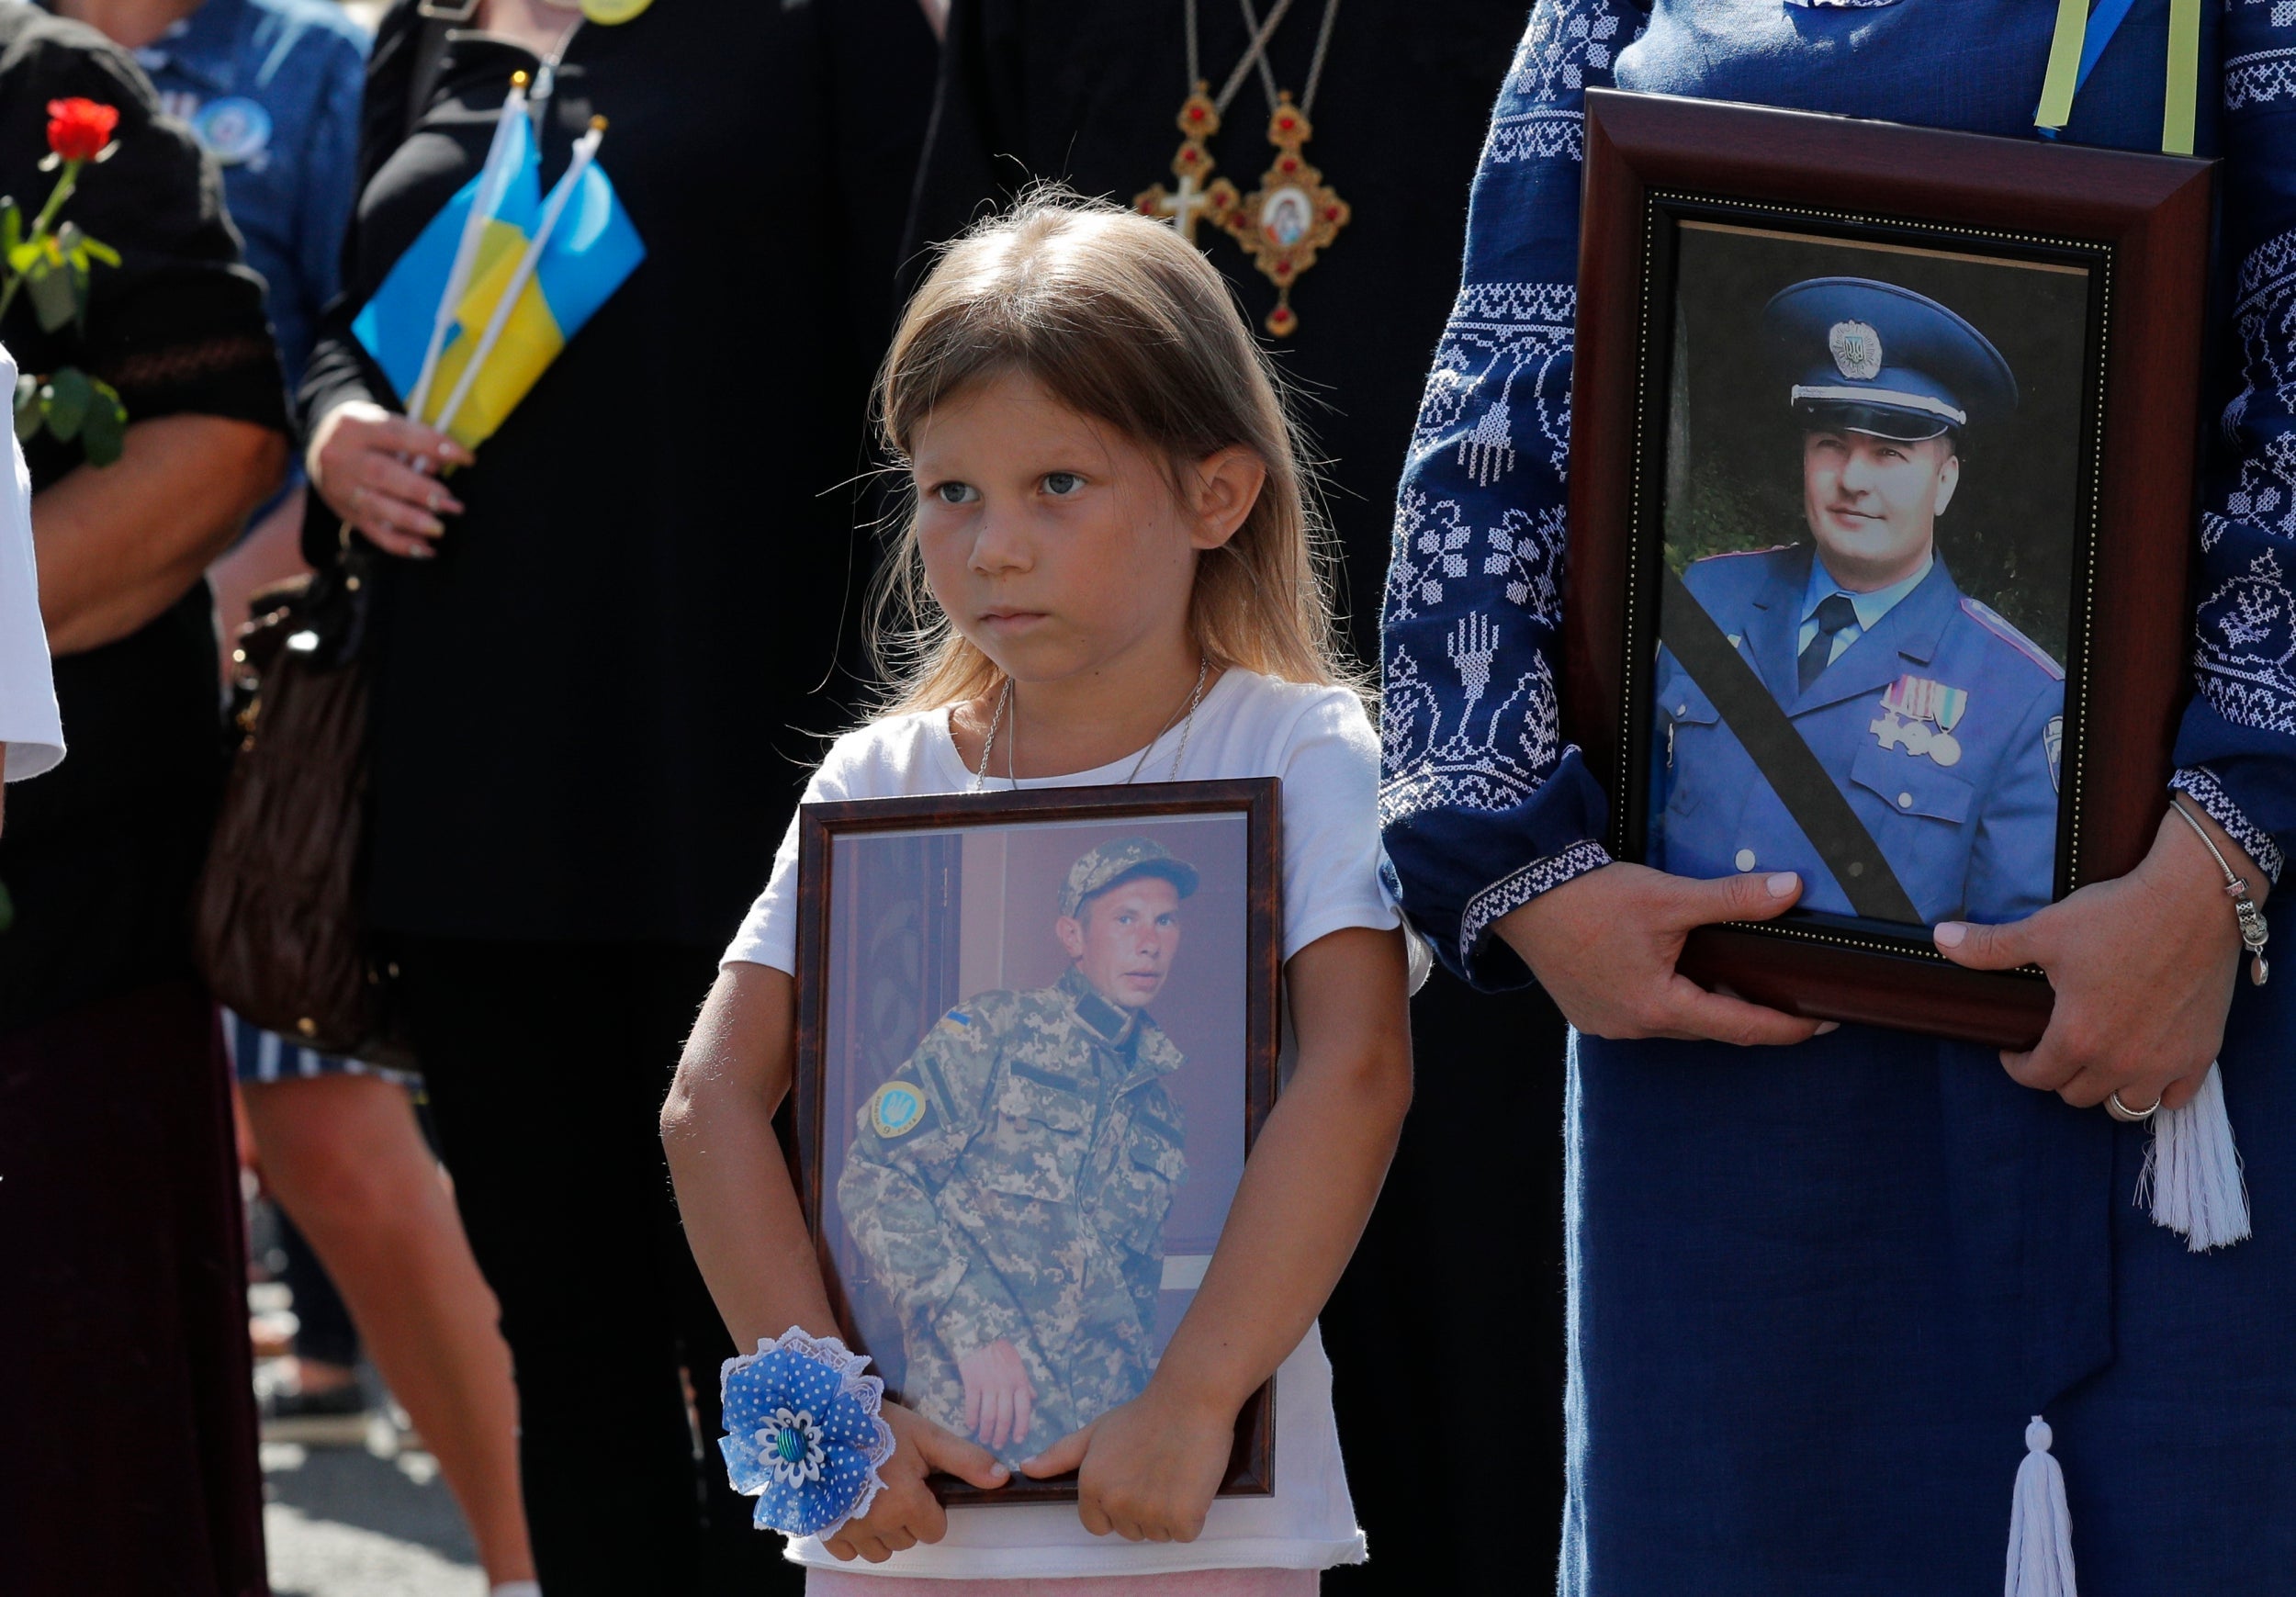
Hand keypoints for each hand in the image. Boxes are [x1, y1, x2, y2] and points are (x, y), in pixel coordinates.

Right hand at [306, 400, 471, 557]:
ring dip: (412, 521)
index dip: (434, 446)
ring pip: (375, 507)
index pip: (399, 435)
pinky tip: (427, 549)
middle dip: (421, 491)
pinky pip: (373, 532)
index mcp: (356, 426)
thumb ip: (413, 441)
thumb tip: (441, 464)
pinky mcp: (344, 511)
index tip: (467, 458)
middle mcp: (342, 457)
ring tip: (440, 528)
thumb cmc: (367, 433)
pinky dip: (402, 544)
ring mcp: (340, 487)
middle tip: (452, 504)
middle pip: (382, 474)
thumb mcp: (385, 424)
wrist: (320, 444)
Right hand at [819, 1401, 1008, 1562]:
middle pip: (907, 1540)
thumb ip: (965, 1460)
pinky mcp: (826, 1532)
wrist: (823, 1417)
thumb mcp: (926, 1435)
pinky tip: (853, 1507)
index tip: (917, 1484)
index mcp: (906, 1503)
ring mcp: (849, 1530)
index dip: (931, 1507)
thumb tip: (1002, 1479)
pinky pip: (849, 1553)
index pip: (935, 1530)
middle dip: (907, 1518)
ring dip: (882, 1531)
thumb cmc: (879, 1425)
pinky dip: (855, 1537)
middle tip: (894, 1483)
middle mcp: (877, 1524)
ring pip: (880, 1551)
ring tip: (874, 1495)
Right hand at [957, 1338, 1036, 1448]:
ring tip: (984, 1439)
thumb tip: (1035, 1398)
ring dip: (986, 1430)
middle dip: (1002, 1434)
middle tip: (998, 1445)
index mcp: (1019, 1380)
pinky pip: (972, 1405)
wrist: (978, 1333)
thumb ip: (1026, 1382)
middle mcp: (1005, 1385)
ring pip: (989, 1415)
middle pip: (1005, 1416)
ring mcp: (988, 1385)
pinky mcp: (972, 1382)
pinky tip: (971, 1426)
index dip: (1022, 1426)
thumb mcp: (1018, 1362)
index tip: (1018, 1440)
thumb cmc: (1000, 1348)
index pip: (1024, 1409)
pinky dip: (971, 1418)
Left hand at [1018, 1384, 1233, 1542]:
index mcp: (1091, 1486)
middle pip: (1129, 1531)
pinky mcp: (1182, 1516)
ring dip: (1169, 1514)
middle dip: (1144, 1510)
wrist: (1189, 1400)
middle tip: (1157, 1473)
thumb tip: (1026, 1468)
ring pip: (1158, 1534)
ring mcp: (1150, 1512)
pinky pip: (1184, 1533)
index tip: (1132, 1482)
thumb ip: (1060, 1454)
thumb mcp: (1095, 1431)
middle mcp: (1116, 1503)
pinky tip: (1191, 1483)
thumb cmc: (1142, 1415)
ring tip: (1174, 1476)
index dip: (1116, 1507)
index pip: (1098, 1525)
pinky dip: (1192, 1515)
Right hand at [1494, 862, 1833, 1044]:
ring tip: (1727, 972)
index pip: (1742, 1027)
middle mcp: (1635, 1026)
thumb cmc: (1588, 898)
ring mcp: (1608, 1024)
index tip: (1824, 1022)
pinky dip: (1665, 997)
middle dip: (1746, 1010)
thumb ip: (1732, 899)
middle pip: (1708, 1025)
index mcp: (1660, 1007)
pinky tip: (1669, 969)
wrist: (1516, 894)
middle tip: (1783, 988)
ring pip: (1674, 1020)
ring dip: (1702, 1001)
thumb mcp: (1668, 896)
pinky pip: (1642, 1013)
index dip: (1787, 1026)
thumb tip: (1790, 891)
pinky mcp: (1588, 1012)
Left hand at [1934, 807, 2258, 1112]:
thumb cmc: (2117, 915)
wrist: (2193, 901)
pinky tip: (2146, 1069)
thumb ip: (1990, 947)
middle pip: (2078, 1095)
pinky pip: (2176, 1098)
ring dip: (2106, 1091)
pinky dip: (2159, 1092)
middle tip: (2054, 1051)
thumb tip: (1940, 938)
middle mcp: (2122, 1061)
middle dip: (2059, 1077)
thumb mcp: (2044, 931)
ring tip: (2096, 1065)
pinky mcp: (2202, 1053)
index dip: (2018, 1066)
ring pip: (2126, 1107)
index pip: (2037, 1077)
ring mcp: (2166, 1062)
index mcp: (2078, 1037)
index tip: (2014, 1051)